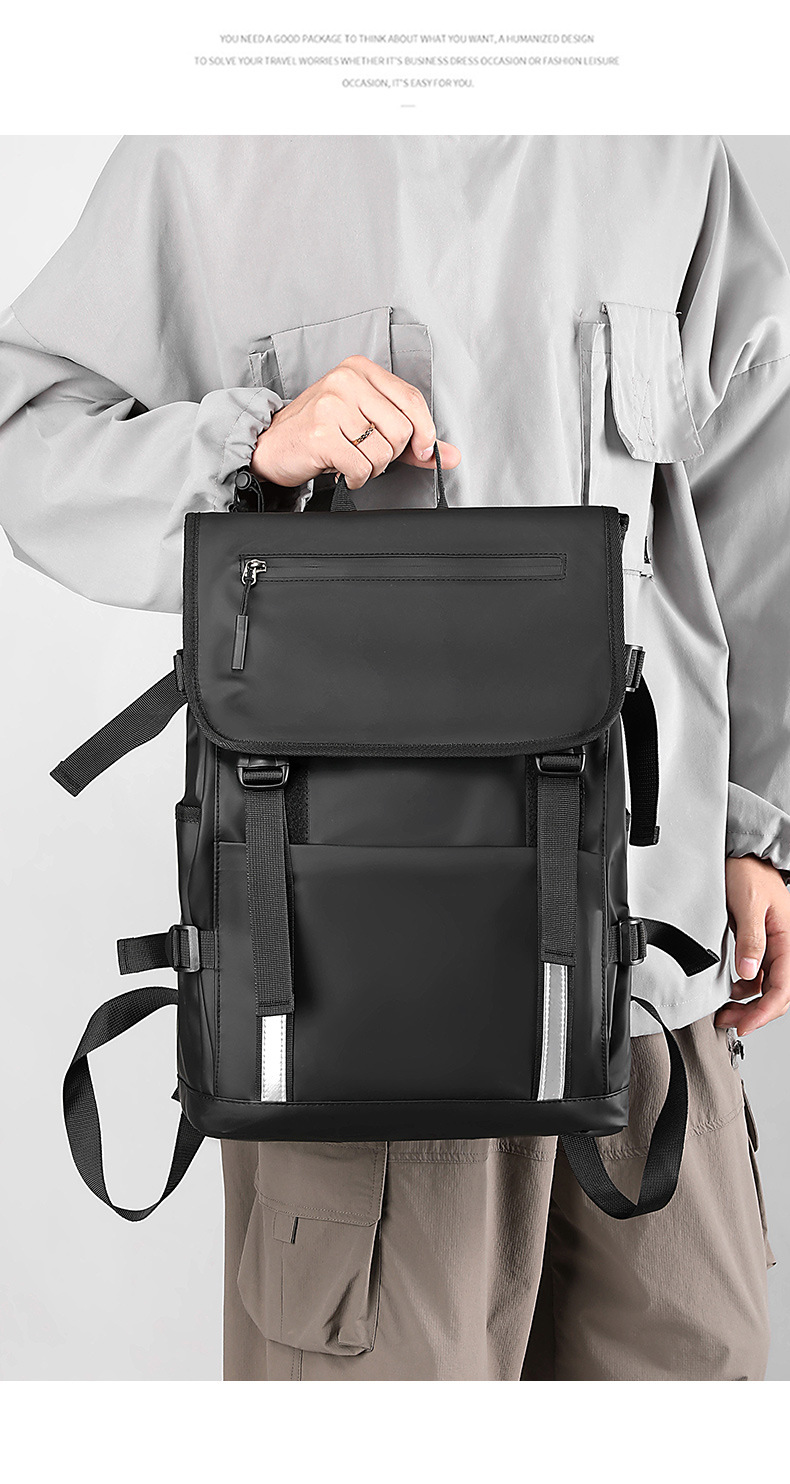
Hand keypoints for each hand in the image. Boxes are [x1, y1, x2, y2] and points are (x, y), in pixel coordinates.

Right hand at [251, 355, 460, 488]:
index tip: (422, 448)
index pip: (412, 399)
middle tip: (369, 453)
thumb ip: (411, 436)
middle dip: (392, 454)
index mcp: (359, 370)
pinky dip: (357, 478)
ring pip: (383, 452)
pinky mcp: (321, 433)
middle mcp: (346, 381)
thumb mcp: (366, 422)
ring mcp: (331, 405)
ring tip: (352, 460)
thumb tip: (450, 455)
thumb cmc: (320, 431)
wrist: (272, 444)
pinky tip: (342, 470)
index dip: (425, 431)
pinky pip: (361, 467)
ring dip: (372, 468)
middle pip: (402, 429)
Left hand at [715, 854, 789, 1034]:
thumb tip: (748, 971)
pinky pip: (757, 977)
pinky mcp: (759, 946)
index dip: (765, 1011)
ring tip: (725, 1013)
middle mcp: (783, 947)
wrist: (743, 856)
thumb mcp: (748, 904)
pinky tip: (729, 993)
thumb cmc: (749, 873)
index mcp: (787, 940)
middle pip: (776, 993)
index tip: (746, 1024)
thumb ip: (750, 939)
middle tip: (731, 1023)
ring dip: (748, 1005)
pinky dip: (743, 990)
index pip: (783, 988)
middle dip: (755, 1014)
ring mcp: (772, 948)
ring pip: (766, 988)